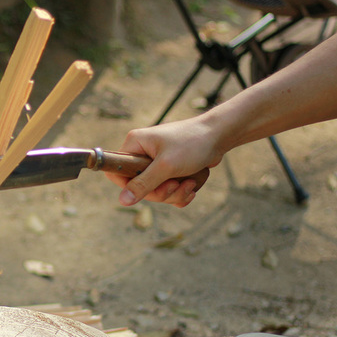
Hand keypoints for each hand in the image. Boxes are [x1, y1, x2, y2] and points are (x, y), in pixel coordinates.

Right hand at [106, 116, 223, 207]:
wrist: (220, 135)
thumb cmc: (193, 143)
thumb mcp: (166, 166)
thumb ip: (143, 184)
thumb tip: (122, 201)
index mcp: (134, 146)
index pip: (116, 172)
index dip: (128, 186)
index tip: (147, 188)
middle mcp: (142, 153)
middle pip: (139, 187)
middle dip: (160, 191)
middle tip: (175, 185)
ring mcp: (156, 162)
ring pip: (156, 191)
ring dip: (174, 193)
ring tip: (189, 184)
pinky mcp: (170, 170)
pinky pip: (168, 190)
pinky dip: (180, 192)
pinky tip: (192, 186)